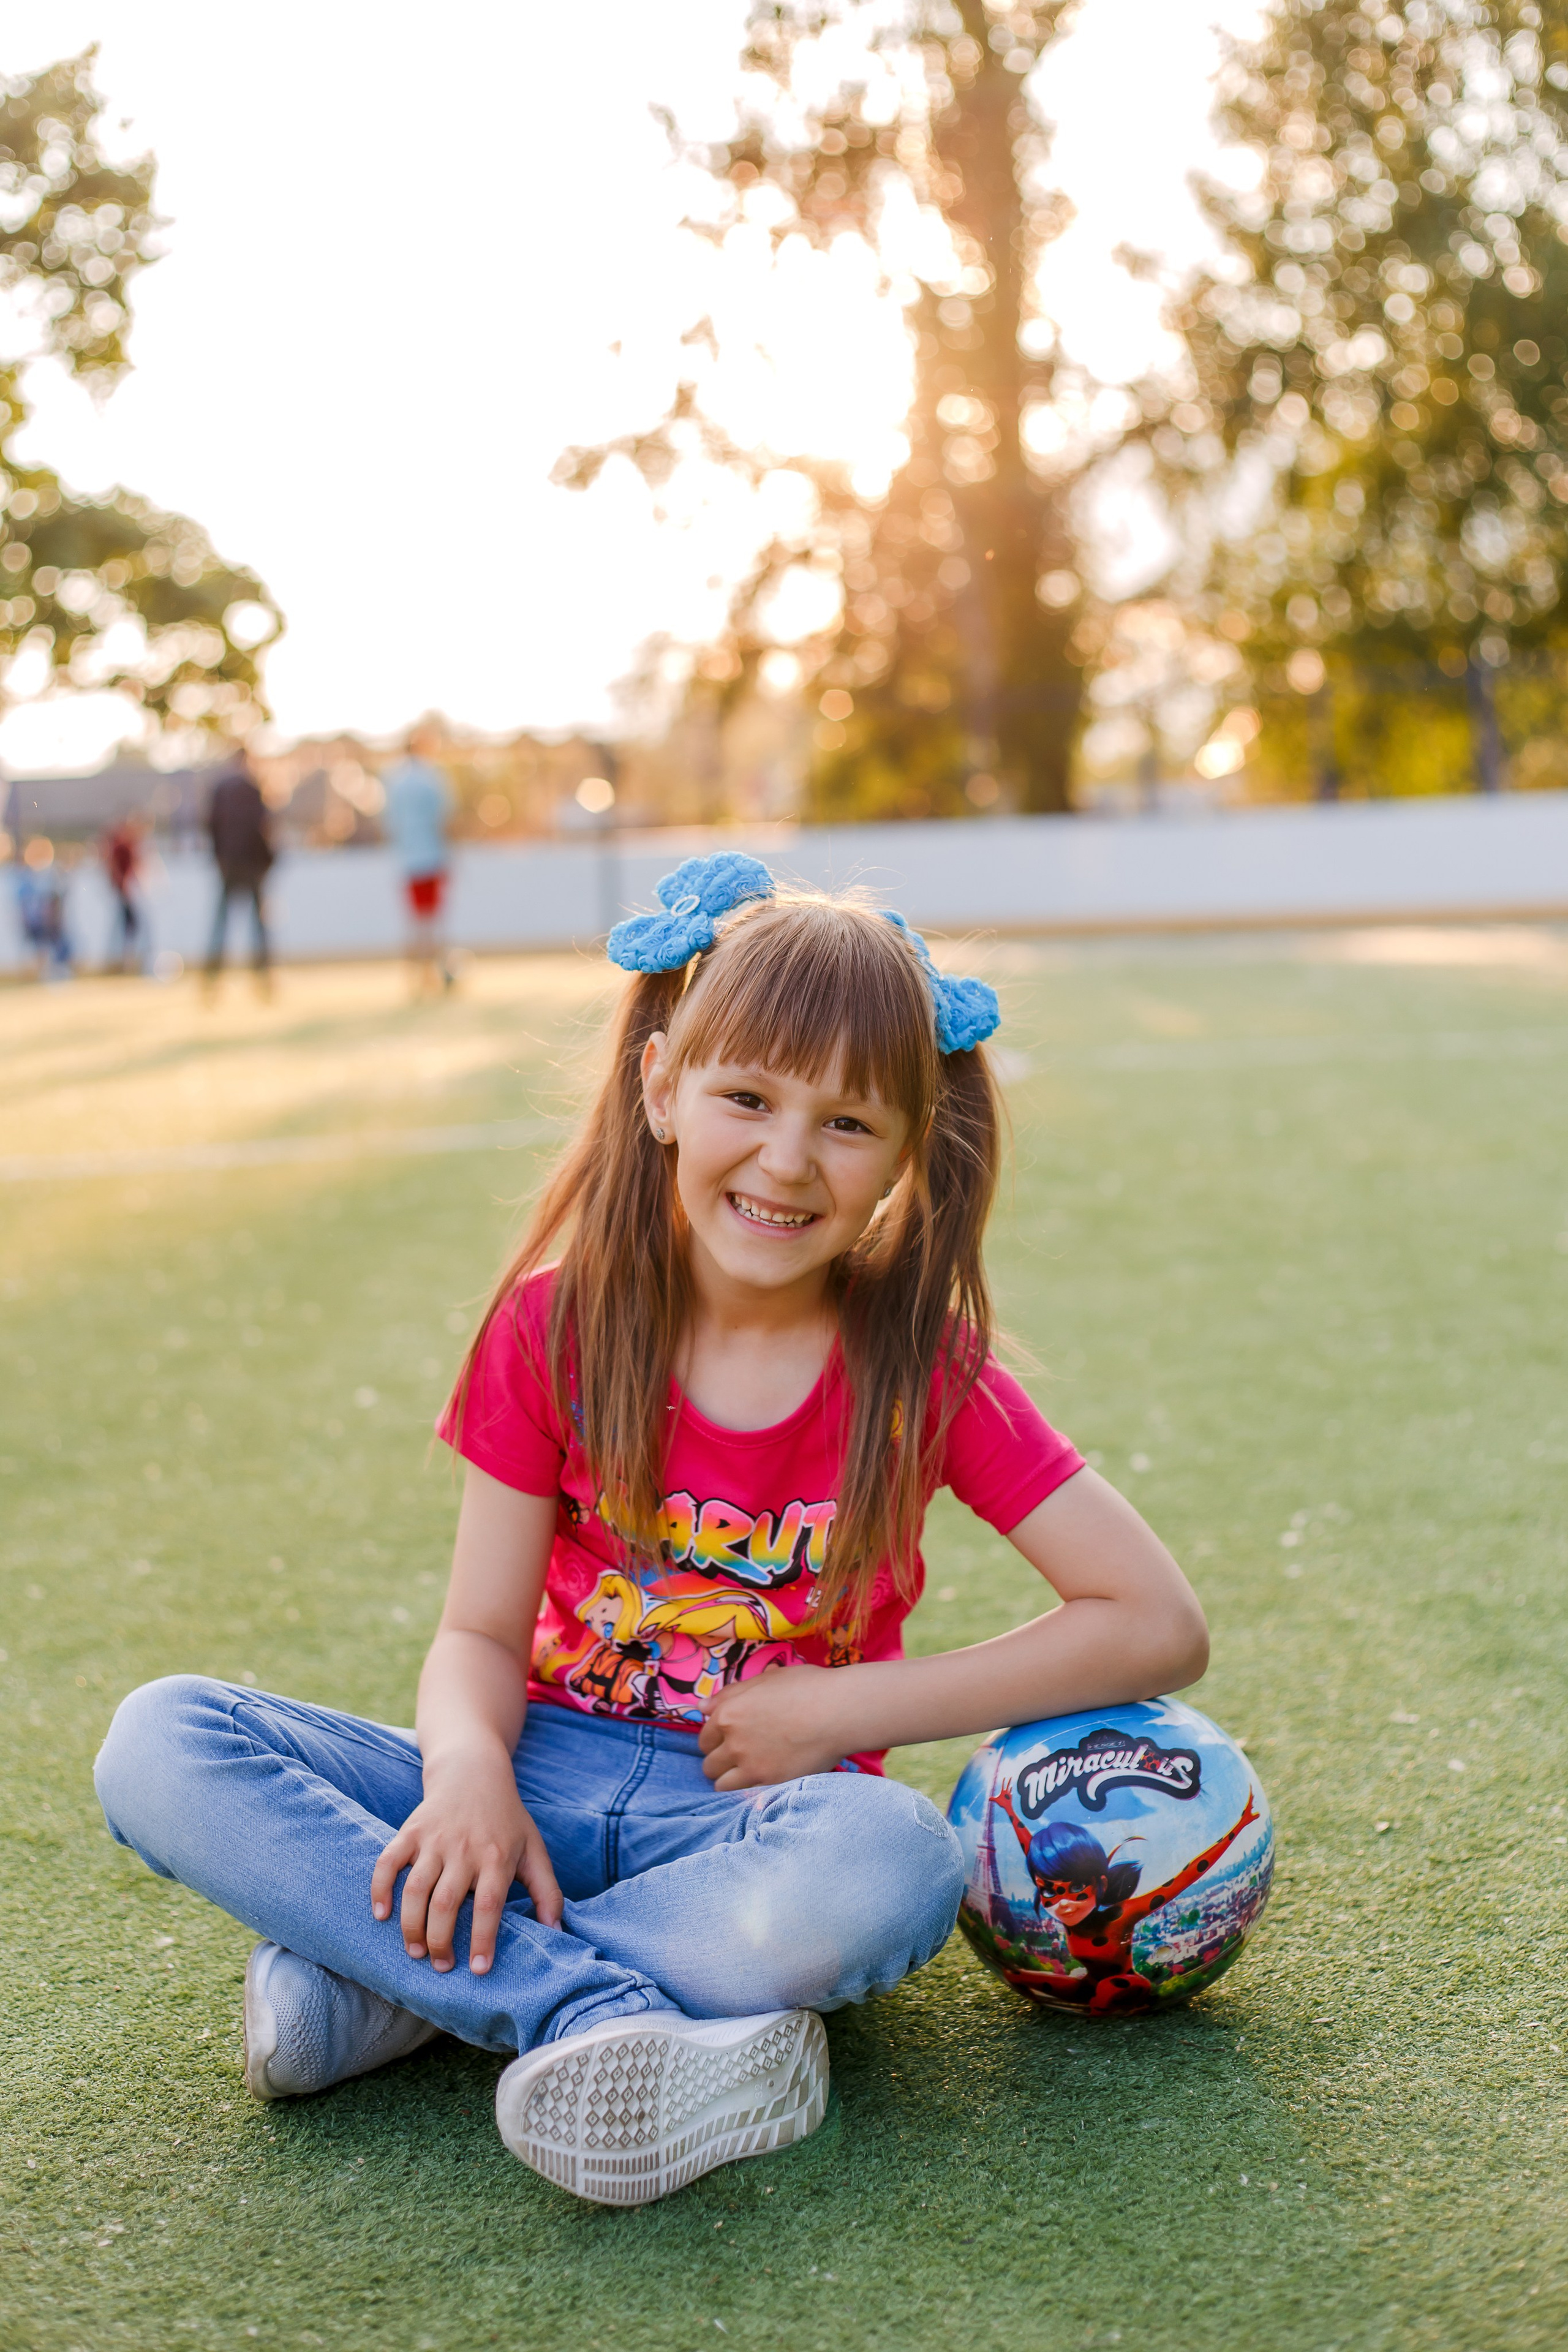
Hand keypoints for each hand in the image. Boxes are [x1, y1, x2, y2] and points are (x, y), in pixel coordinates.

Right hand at [369, 1753, 561, 1972]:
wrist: (474, 1772)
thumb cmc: (507, 1819)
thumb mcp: (534, 1850)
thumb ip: (547, 1892)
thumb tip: (557, 1934)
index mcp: (496, 1857)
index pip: (489, 1904)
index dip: (482, 1938)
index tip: (478, 1969)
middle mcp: (464, 1849)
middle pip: (446, 1902)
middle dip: (440, 1940)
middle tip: (441, 1966)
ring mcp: (434, 1840)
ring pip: (415, 1888)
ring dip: (411, 1924)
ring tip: (415, 1952)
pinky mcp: (410, 1831)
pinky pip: (388, 1861)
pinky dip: (380, 1888)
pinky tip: (381, 1914)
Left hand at [697, 1662, 851, 1789]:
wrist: (839, 1711)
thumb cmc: (807, 1687)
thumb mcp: (767, 1679)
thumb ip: (731, 1693)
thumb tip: (701, 1707)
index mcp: (729, 1713)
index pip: (705, 1737)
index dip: (716, 1740)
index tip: (730, 1740)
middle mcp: (733, 1741)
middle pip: (709, 1764)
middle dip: (720, 1761)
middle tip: (739, 1756)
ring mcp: (750, 1765)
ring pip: (720, 1784)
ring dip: (729, 1779)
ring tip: (748, 1773)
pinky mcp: (770, 1783)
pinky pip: (745, 1795)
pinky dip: (749, 1790)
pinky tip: (762, 1781)